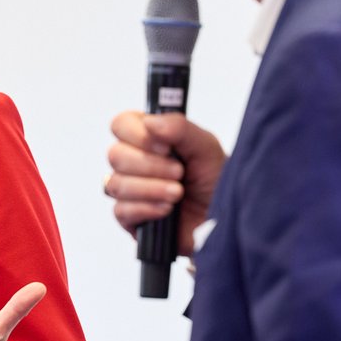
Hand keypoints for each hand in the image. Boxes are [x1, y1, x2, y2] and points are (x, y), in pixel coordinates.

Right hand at [106, 112, 225, 255]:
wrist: (225, 217)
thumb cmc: (215, 180)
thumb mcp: (206, 148)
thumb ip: (180, 128)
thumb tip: (149, 122)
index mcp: (148, 138)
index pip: (121, 124)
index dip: (137, 135)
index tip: (166, 147)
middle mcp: (133, 162)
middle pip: (115, 155)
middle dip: (150, 166)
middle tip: (179, 173)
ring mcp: (129, 190)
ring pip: (116, 183)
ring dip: (151, 188)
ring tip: (177, 193)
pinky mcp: (129, 218)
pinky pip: (121, 211)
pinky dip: (147, 209)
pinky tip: (167, 210)